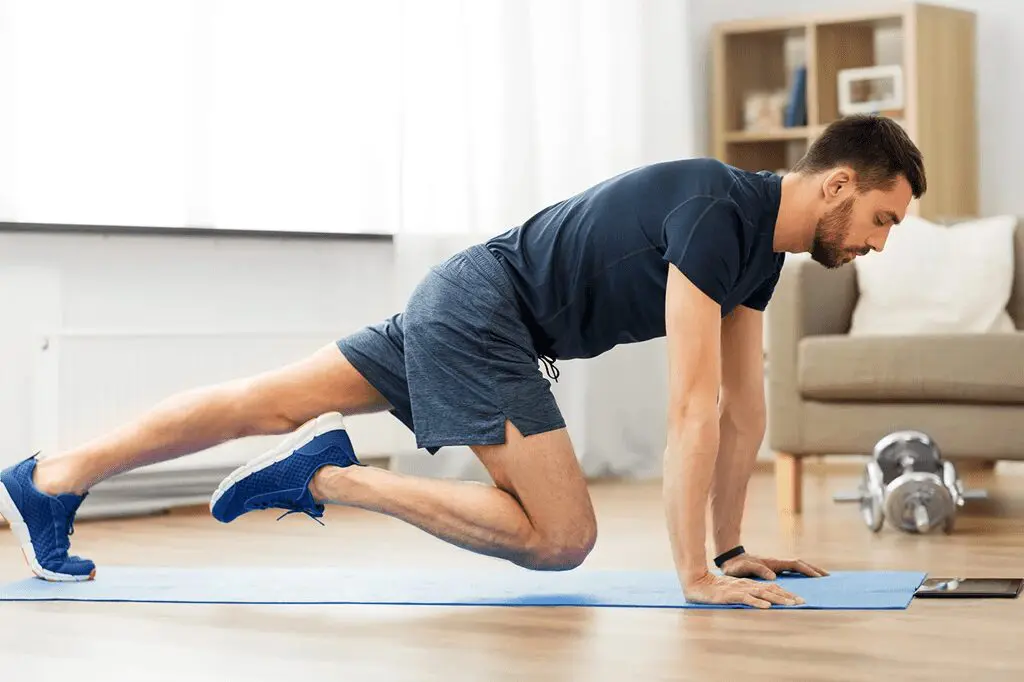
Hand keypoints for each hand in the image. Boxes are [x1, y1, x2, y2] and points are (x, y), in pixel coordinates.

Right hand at [683, 571, 804, 608]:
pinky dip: (757, 602)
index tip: (799, 600)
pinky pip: (745, 598)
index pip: (770, 588)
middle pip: (770, 590)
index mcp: (748, 584)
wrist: (696, 583)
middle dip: (787, 596)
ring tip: (789, 604)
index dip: (785, 593)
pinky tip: (766, 606)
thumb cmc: (714, 590)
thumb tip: (763, 602)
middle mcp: (746, 585)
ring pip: (762, 593)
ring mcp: (739, 589)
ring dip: (777, 599)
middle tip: (802, 602)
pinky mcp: (730, 594)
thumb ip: (747, 594)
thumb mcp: (734, 592)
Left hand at [720, 553, 828, 580]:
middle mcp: (777, 563)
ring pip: (797, 567)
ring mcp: (776, 565)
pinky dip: (801, 573)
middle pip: (800, 564)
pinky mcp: (774, 569)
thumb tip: (773, 577)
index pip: (795, 565)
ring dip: (809, 571)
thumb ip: (758, 570)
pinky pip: (791, 571)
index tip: (819, 577)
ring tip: (822, 578)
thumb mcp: (744, 568)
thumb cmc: (736, 566)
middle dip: (814, 569)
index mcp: (773, 562)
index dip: (807, 570)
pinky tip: (805, 580)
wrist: (730, 560)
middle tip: (828, 577)